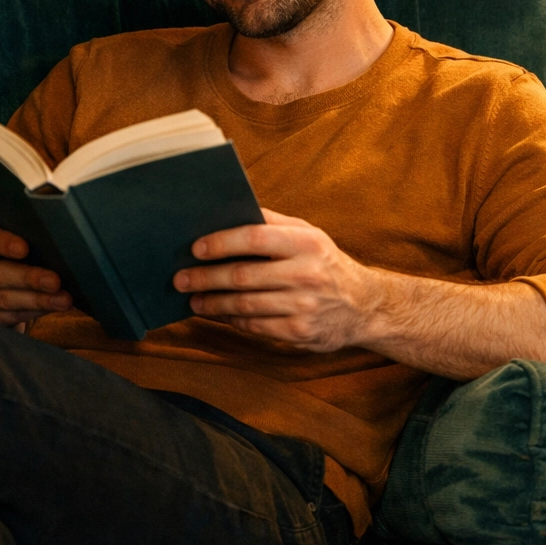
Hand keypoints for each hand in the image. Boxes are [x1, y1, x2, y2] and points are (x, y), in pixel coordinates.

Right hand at [0, 223, 72, 330]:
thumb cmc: (6, 249)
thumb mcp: (7, 236)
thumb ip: (22, 235)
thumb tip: (56, 240)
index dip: (1, 242)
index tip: (24, 248)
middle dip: (28, 278)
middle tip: (55, 281)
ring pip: (3, 299)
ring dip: (36, 300)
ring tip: (63, 300)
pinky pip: (6, 316)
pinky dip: (32, 312)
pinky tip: (51, 307)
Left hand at [174, 209, 375, 350]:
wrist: (364, 306)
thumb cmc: (327, 263)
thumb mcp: (310, 235)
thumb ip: (274, 223)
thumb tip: (231, 211)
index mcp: (307, 243)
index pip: (256, 238)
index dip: (222, 243)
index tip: (196, 248)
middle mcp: (307, 274)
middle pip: (243, 276)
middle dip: (206, 277)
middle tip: (180, 278)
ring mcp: (304, 306)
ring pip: (245, 305)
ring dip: (212, 302)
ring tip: (193, 299)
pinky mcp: (300, 332)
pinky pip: (255, 327)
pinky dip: (232, 320)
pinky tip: (219, 313)